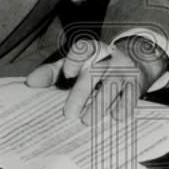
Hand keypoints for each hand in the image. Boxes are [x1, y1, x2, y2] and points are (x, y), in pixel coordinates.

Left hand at [25, 37, 168, 123]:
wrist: (137, 61)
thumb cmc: (98, 67)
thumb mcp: (76, 66)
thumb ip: (53, 73)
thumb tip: (31, 82)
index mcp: (92, 51)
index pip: (84, 48)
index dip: (76, 59)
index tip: (67, 73)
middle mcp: (109, 58)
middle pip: (95, 72)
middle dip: (82, 93)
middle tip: (69, 113)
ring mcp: (125, 70)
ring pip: (113, 85)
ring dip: (100, 103)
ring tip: (88, 120)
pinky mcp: (136, 84)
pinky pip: (131, 96)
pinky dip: (123, 107)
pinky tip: (116, 117)